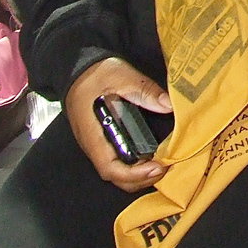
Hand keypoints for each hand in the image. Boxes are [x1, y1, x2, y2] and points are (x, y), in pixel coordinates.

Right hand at [64, 56, 171, 191]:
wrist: (78, 68)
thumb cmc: (96, 74)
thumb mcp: (122, 76)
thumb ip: (144, 91)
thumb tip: (168, 105)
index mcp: (94, 134)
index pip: (111, 167)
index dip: (134, 174)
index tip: (157, 167)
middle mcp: (95, 145)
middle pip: (115, 176)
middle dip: (141, 179)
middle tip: (166, 167)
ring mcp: (99, 144)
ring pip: (118, 171)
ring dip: (140, 173)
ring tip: (162, 163)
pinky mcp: (105, 140)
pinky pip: (119, 160)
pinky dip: (136, 164)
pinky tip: (152, 155)